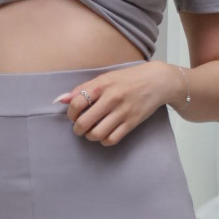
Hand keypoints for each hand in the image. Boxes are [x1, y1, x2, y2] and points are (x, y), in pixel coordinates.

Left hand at [53, 62, 169, 144]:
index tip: (73, 115)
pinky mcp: (132, 122)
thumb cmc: (128, 78)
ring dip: (90, 136)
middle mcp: (112, 98)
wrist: (157, 81)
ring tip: (91, 131)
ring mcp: (122, 112)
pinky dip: (104, 140)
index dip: (70, 113)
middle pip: (84, 122)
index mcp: (102, 85)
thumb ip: (83, 88)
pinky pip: (112, 139)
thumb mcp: (105, 78)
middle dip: (77, 128)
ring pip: (96, 134)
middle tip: (79, 127)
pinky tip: (105, 134)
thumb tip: (60, 100)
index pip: (77, 103)